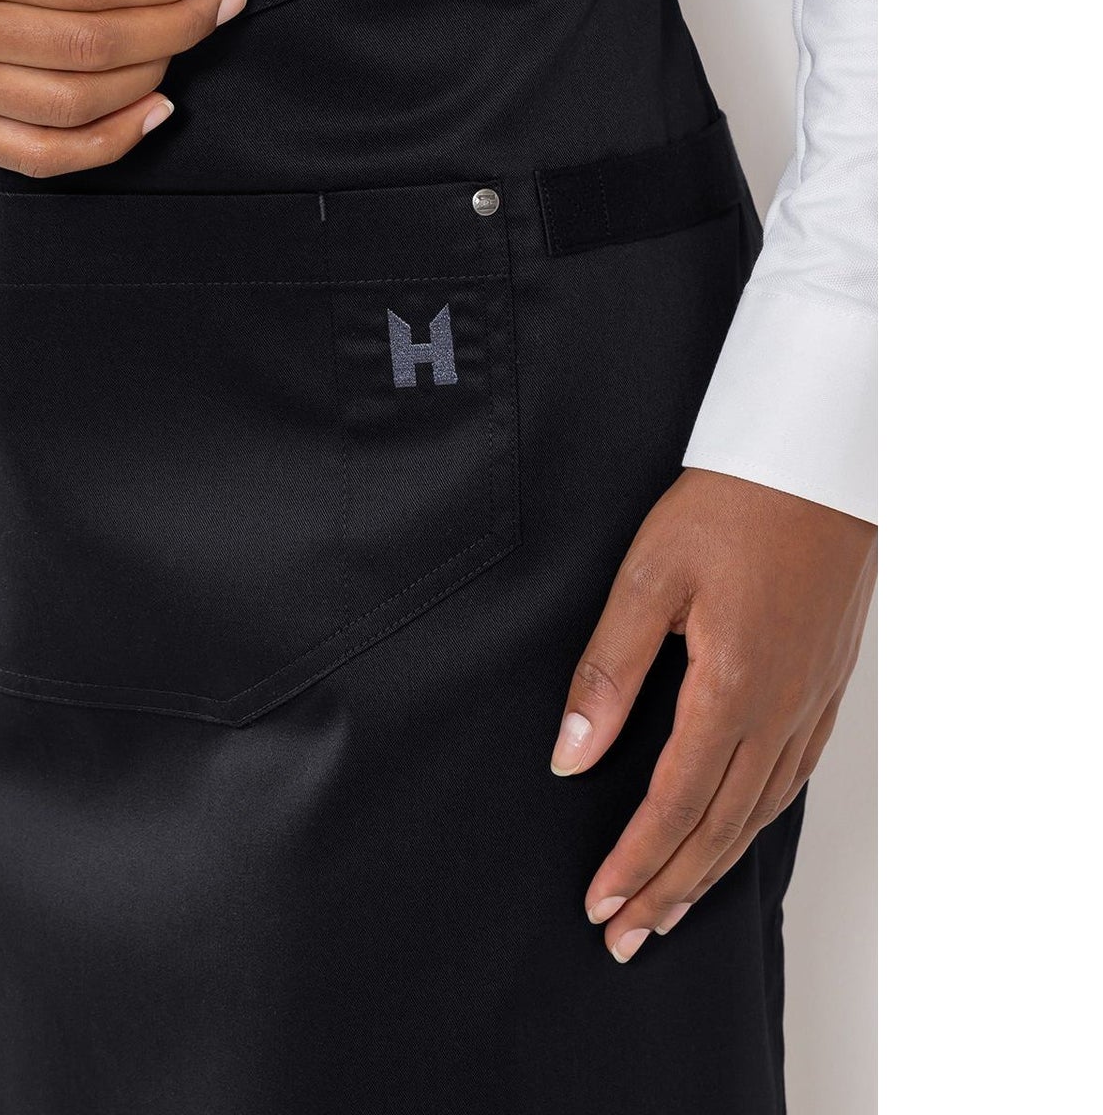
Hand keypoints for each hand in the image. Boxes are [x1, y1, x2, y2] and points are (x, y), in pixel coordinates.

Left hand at [551, 467, 875, 961]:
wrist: (816, 460)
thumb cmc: (730, 505)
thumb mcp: (646, 577)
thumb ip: (608, 669)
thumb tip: (571, 754)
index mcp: (732, 687)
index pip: (676, 803)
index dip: (635, 861)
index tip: (599, 903)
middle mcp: (780, 708)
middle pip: (720, 828)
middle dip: (669, 890)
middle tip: (626, 937)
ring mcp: (810, 700)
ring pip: (760, 812)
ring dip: (711, 868)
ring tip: (671, 909)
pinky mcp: (824, 683)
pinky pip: (792, 777)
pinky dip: (757, 823)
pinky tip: (736, 834)